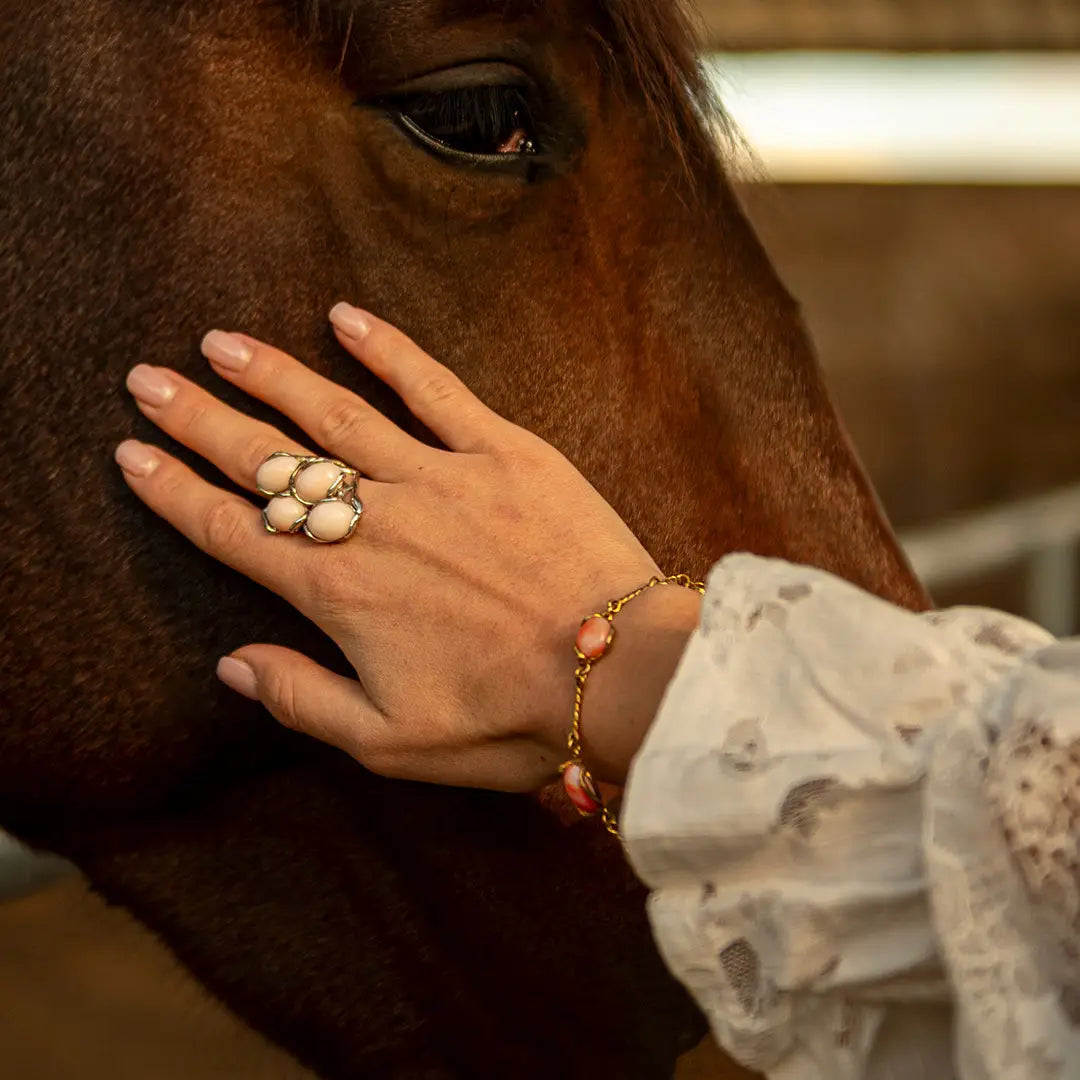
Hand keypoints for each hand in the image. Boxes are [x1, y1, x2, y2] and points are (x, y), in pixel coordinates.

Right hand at [115, 304, 701, 791]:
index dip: (175, 492)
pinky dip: (387, 348)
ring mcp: (438, 476)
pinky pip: (433, 386)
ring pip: (333, 411)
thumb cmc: (506, 716)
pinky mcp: (502, 450)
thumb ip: (302, 698)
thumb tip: (233, 664)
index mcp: (340, 592)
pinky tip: (344, 316)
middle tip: (148, 381)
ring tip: (221, 342)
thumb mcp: (389, 741)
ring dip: (270, 373)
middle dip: (199, 419)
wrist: (616, 673)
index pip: (233, 531)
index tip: (132, 456)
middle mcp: (375, 522)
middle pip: (267, 460)